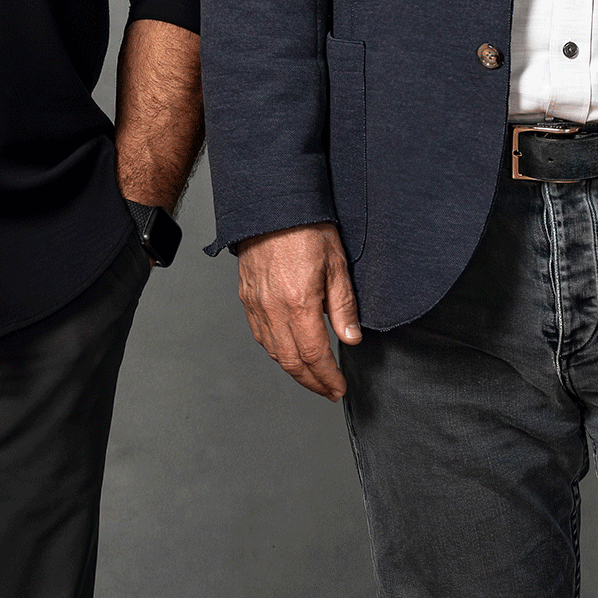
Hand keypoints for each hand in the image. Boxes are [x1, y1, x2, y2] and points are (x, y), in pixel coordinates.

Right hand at [233, 222, 360, 399]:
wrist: (272, 206)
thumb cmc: (306, 228)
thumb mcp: (336, 264)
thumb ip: (343, 305)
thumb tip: (351, 338)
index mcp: (298, 303)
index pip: (315, 354)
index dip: (328, 377)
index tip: (338, 388)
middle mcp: (273, 309)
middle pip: (291, 361)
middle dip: (311, 382)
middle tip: (328, 391)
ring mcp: (256, 305)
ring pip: (273, 351)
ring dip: (294, 370)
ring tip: (312, 377)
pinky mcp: (247, 298)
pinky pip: (260, 335)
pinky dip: (276, 351)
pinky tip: (288, 352)